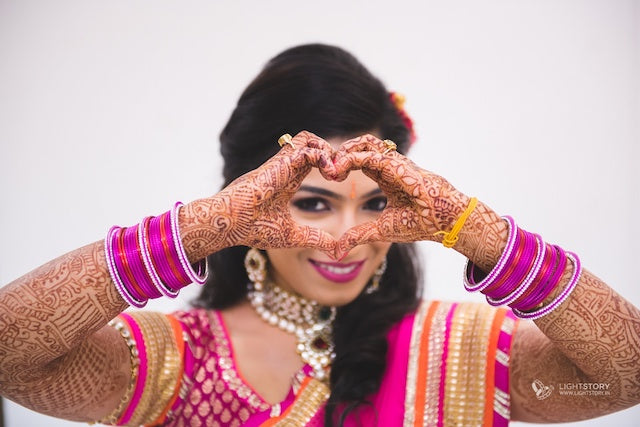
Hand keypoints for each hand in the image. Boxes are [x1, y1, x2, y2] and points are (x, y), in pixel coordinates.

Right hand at [190, 131, 338, 257]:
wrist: (232, 223)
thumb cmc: (255, 229)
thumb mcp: (293, 236)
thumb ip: (315, 240)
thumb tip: (337, 252)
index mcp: (288, 181)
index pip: (312, 160)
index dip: (329, 164)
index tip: (340, 179)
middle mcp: (285, 168)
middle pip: (312, 144)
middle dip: (332, 154)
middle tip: (341, 174)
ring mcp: (282, 163)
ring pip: (308, 139)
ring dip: (327, 150)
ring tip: (335, 171)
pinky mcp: (280, 163)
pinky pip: (306, 147)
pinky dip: (322, 155)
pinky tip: (330, 173)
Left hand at [331, 135, 470, 257]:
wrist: (445, 222)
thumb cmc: (420, 224)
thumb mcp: (380, 230)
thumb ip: (358, 236)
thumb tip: (337, 252)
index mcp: (385, 177)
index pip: (359, 160)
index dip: (342, 164)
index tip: (329, 175)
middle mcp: (389, 166)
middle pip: (360, 146)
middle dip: (340, 153)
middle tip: (326, 168)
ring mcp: (394, 163)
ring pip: (366, 143)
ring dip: (346, 150)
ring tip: (333, 165)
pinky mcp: (398, 165)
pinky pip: (372, 154)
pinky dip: (353, 158)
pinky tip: (341, 168)